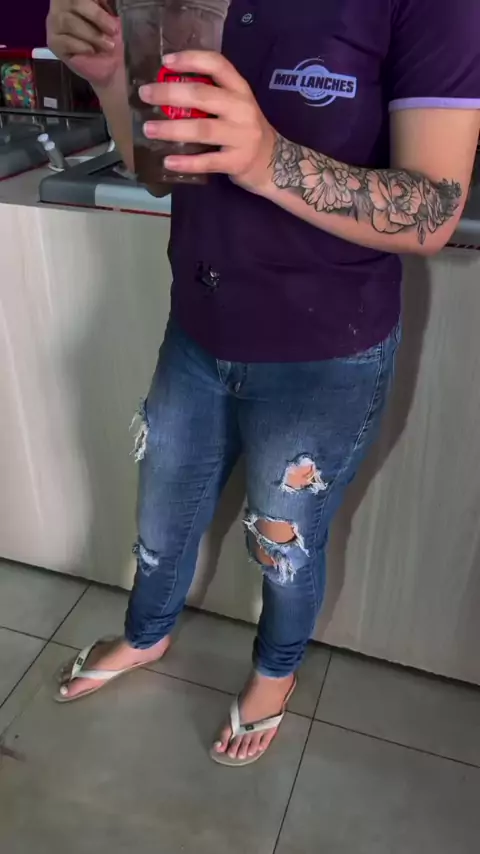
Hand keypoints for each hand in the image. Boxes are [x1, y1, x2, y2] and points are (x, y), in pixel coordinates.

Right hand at [46, 0, 123, 88]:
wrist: (102, 64)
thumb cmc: (105, 35)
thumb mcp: (106, 17)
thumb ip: (104, 7)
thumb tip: (109, 5)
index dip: (95, 2)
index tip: (111, 11)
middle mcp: (60, 5)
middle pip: (74, 3)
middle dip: (97, 16)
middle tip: (113, 30)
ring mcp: (54, 23)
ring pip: (68, 22)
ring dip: (91, 34)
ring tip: (108, 45)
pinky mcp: (53, 42)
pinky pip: (65, 41)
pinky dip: (81, 46)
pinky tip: (92, 51)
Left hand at [140, 51, 276, 193]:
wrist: (275, 164)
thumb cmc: (246, 132)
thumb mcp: (236, 107)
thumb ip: (212, 97)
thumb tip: (167, 90)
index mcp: (240, 90)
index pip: (217, 65)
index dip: (191, 59)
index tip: (166, 61)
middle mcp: (242, 109)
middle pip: (202, 96)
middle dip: (169, 93)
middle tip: (145, 95)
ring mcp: (241, 136)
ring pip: (201, 129)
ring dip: (171, 129)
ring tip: (148, 129)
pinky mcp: (237, 161)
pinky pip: (207, 161)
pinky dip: (186, 162)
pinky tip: (167, 161)